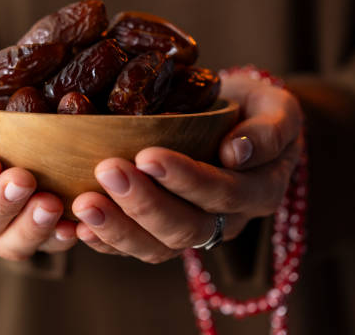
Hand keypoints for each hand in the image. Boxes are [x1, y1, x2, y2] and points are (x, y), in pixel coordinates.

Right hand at [0, 79, 76, 259]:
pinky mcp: (35, 234)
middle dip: (1, 202)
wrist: (6, 116)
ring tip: (51, 204)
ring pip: (10, 244)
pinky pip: (46, 245)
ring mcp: (1, 230)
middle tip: (23, 179)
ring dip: (31, 227)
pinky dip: (60, 238)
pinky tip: (75, 226)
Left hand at [71, 72, 303, 262]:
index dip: (188, 180)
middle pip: (187, 228)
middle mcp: (228, 220)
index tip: (148, 155)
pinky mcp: (163, 234)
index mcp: (260, 190)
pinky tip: (78, 228)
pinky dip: (106, 242)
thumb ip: (270, 128)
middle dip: (144, 203)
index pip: (225, 193)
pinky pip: (137, 248)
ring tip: (84, 204)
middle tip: (107, 172)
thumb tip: (237, 152)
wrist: (237, 125)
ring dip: (118, 228)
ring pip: (159, 248)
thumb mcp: (276, 107)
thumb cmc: (254, 110)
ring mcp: (194, 231)